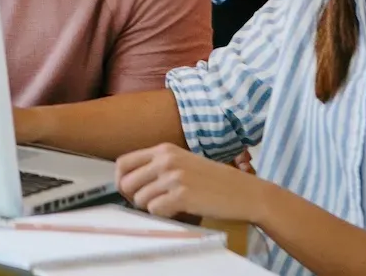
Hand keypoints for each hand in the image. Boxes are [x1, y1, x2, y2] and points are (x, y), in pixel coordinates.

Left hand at [116, 143, 268, 222]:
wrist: (243, 191)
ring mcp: (173, 177)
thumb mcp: (183, 162)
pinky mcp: (181, 195)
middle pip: (125, 183)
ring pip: (139, 199)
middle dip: (133, 198)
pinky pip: (154, 210)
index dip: (121, 181)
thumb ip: (157, 167)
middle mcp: (166, 160)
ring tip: (170, 206)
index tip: (130, 192)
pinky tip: (178, 211)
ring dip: (151, 208)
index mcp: (164, 149)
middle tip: (149, 203)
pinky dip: (163, 215)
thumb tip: (128, 182)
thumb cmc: (214, 180)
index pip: (123, 163)